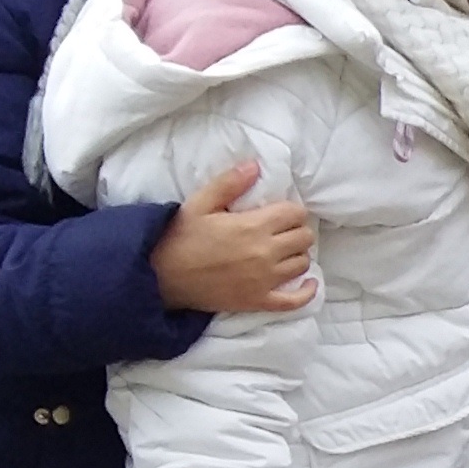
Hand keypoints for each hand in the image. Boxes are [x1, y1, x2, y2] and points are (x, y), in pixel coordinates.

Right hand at [150, 158, 314, 313]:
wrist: (160, 276)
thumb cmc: (179, 238)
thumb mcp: (199, 203)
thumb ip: (229, 183)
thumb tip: (255, 166)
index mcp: (253, 226)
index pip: (296, 214)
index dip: (290, 211)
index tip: (279, 213)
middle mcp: (265, 253)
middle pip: (304, 237)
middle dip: (296, 230)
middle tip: (280, 231)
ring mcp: (265, 280)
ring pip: (302, 263)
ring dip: (297, 255)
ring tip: (282, 251)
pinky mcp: (259, 301)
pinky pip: (295, 300)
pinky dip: (306, 291)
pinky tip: (308, 281)